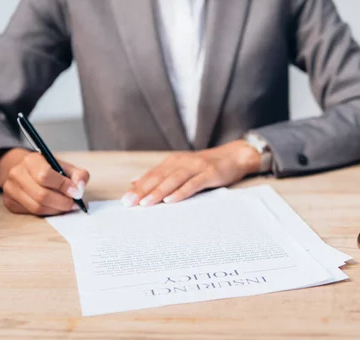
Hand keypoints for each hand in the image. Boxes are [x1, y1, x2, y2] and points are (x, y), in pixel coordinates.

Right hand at [0, 148, 89, 215]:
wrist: (25, 170)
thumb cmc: (49, 169)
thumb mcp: (66, 166)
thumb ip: (79, 175)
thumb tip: (79, 190)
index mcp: (31, 160)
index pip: (45, 176)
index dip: (63, 186)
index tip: (76, 192)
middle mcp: (17, 173)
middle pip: (41, 195)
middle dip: (62, 202)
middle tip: (73, 203)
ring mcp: (10, 189)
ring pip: (36, 207)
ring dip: (56, 210)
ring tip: (66, 206)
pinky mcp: (9, 202)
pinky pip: (31, 213)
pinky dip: (47, 212)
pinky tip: (54, 207)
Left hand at [121, 140, 260, 206]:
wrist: (234, 156)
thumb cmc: (206, 166)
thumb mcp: (182, 167)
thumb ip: (160, 175)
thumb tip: (135, 181)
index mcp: (173, 161)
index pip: (152, 175)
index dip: (138, 187)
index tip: (125, 200)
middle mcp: (182, 162)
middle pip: (159, 177)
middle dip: (143, 190)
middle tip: (129, 203)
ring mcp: (196, 167)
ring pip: (173, 180)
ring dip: (158, 192)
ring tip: (145, 203)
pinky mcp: (209, 174)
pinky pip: (193, 184)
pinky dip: (181, 192)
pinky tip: (171, 200)